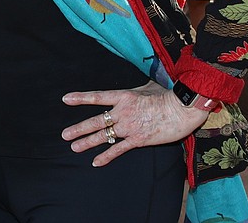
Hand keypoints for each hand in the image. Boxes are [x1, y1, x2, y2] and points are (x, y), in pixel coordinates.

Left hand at [60, 80, 208, 166]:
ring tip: (74, 147)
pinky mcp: (138, 139)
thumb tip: (140, 86)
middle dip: (79, 128)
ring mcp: (129, 127)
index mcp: (123, 96)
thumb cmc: (168, 94)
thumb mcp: (149, 86)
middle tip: (65, 135)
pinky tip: (96, 162)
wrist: (182, 108)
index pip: (97, 97)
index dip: (81, 98)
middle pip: (96, 121)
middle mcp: (122, 112)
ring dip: (87, 142)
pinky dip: (106, 156)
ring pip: (103, 136)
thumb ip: (138, 89)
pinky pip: (118, 150)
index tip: (66, 99)